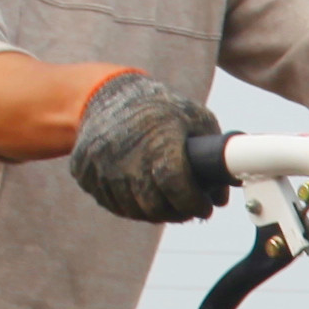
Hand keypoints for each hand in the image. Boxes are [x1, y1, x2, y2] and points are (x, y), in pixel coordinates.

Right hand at [69, 73, 232, 223]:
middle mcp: (126, 156)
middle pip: (154, 206)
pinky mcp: (84, 173)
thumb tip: (223, 197)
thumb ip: (215, 156)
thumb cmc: (158, 109)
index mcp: (158, 140)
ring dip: (153, 212)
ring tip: (167, 202)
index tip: (205, 208)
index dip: (194, 204)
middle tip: (188, 209)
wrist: (106, 95)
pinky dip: (129, 205)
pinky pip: (110, 203)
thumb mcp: (194, 119)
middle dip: (177, 213)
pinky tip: (141, 195)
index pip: (177, 186)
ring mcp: (101, 166)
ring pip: (133, 210)